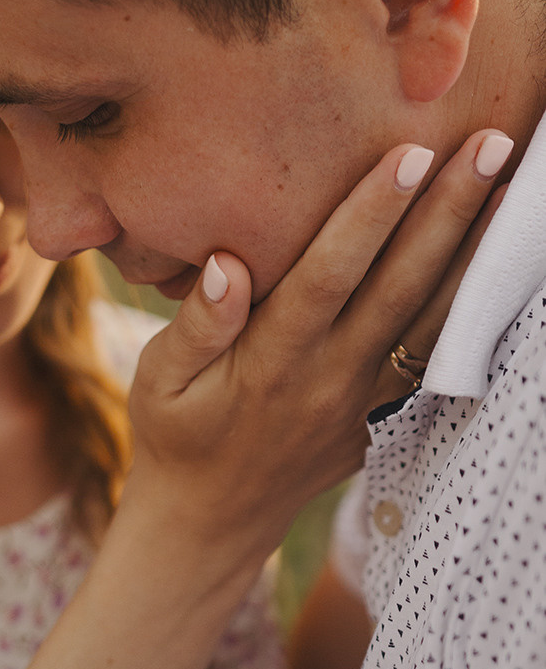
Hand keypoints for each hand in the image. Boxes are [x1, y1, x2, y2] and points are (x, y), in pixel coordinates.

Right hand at [124, 129, 505, 559]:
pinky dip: (470, 312)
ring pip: (430, 322)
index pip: (328, 276)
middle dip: (447, 214)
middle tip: (491, 145)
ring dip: (474, 256)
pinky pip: (434, 360)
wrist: (209, 523)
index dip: (370, 216)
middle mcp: (328, 380)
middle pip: (399, 288)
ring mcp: (363, 403)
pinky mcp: (381, 419)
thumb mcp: (158, 381)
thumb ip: (195, 324)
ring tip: (512, 193)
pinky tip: (497, 267)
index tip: (409, 154)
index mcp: (270, 362)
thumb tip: (227, 263)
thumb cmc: (172, 436)